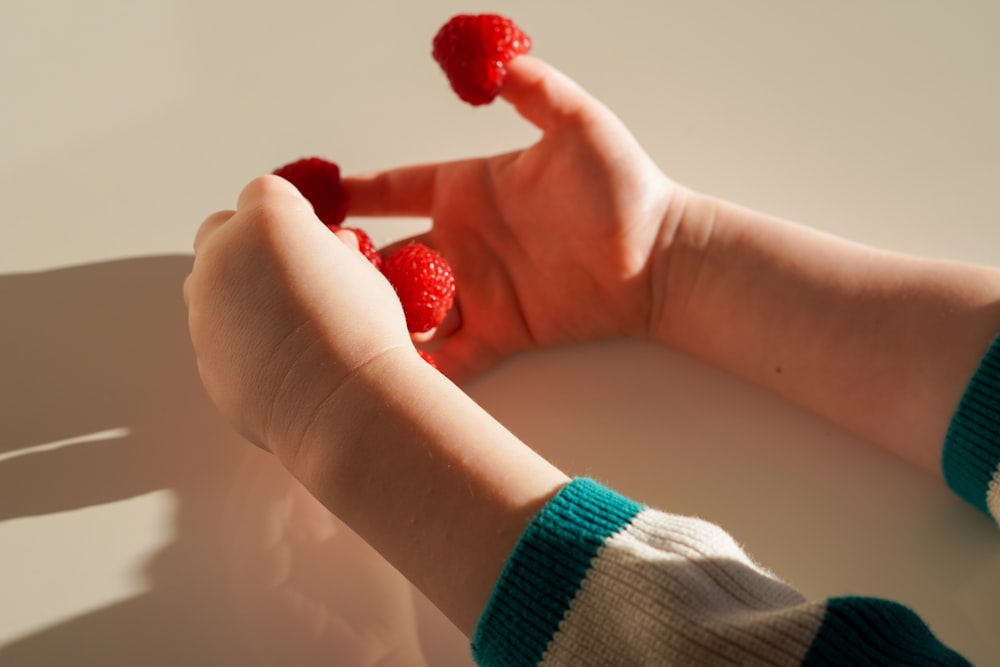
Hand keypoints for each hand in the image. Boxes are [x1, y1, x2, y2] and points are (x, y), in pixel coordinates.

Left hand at [184, 175, 414, 461]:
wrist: (343, 403)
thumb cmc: (361, 335)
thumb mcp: (364, 274)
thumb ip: (336, 251)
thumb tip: (332, 248)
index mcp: (265, 219)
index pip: (263, 193)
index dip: (291, 215)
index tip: (312, 237)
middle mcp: (223, 255)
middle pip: (221, 230)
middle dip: (251, 245)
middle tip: (294, 274)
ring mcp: (204, 306)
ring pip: (210, 282)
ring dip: (238, 290)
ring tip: (287, 319)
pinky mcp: (201, 352)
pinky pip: (214, 331)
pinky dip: (237, 335)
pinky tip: (278, 354)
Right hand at [344, 56, 679, 381]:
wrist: (659, 259)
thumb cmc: (625, 188)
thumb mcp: (578, 124)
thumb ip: (532, 88)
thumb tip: (490, 56)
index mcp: (468, 192)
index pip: (395, 190)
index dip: (352, 192)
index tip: (310, 195)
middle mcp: (464, 242)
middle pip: (387, 256)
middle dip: (350, 268)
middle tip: (314, 278)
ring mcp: (478, 291)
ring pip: (409, 309)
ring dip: (380, 318)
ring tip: (345, 328)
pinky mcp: (500, 333)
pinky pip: (451, 357)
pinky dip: (424, 369)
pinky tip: (392, 377)